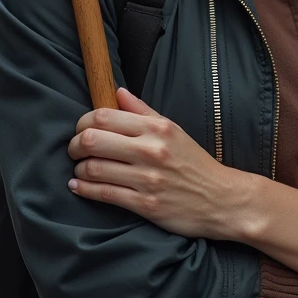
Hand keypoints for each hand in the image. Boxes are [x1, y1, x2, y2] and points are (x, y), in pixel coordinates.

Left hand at [67, 88, 248, 238]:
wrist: (222, 199)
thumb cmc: (195, 163)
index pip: (104, 116)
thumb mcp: (174, 130)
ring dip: (79, 169)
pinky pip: (104, 194)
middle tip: (74, 150)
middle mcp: (151, 150)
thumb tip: (118, 92)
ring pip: (94, 168)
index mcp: (157, 128)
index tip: (81, 130)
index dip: (83, 122)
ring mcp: (148, 179)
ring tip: (80, 169)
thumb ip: (143, 111)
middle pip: (93, 140)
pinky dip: (84, 189)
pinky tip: (79, 186)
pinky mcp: (146, 205)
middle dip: (74, 145)